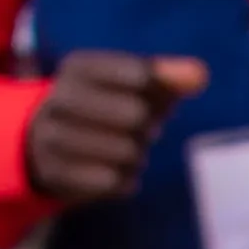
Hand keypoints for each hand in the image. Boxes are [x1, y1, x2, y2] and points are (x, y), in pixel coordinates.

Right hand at [23, 49, 208, 209]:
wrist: (48, 143)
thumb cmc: (106, 105)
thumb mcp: (134, 84)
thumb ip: (169, 76)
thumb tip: (199, 75)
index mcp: (79, 66)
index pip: (139, 74)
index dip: (156, 90)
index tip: (147, 94)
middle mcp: (58, 97)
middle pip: (136, 115)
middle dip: (148, 125)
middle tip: (141, 127)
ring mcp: (52, 137)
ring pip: (126, 152)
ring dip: (138, 156)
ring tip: (127, 150)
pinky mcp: (54, 173)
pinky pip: (111, 182)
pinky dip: (124, 180)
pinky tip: (115, 172)